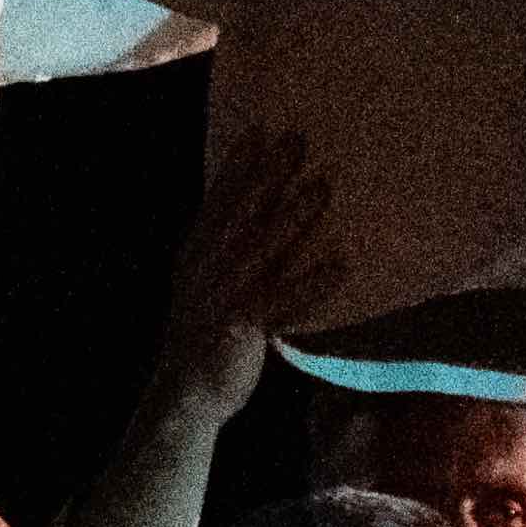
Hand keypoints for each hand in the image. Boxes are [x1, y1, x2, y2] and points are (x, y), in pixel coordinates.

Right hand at [156, 130, 342, 405]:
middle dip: (268, 176)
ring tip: (322, 186)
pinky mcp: (242, 328)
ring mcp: (223, 297)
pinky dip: (312, 283)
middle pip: (241, 214)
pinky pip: (283, 301)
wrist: (184, 394)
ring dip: (294, 217)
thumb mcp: (207, 287)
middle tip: (296, 141)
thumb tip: (258, 219)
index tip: (259, 132)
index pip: (216, 203)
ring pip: (263, 250)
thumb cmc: (204, 336)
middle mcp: (206, 270)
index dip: (236, 166)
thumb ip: (228, 254)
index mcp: (195, 257)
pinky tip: (340, 266)